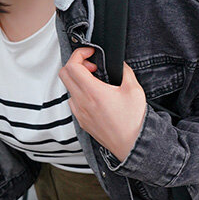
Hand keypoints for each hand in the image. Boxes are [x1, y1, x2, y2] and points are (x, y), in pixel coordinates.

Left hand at [58, 47, 146, 162]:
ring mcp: (79, 113)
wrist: (132, 146)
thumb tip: (119, 64)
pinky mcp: (81, 121)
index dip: (79, 54)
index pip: (72, 66)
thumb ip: (124, 71)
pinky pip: (73, 102)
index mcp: (93, 93)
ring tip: (96, 81)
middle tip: (93, 66)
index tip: (91, 53)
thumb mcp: (134, 89)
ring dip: (78, 80)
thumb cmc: (133, 122)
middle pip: (64, 74)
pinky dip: (80, 93)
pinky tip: (95, 96)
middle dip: (76, 64)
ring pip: (68, 88)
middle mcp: (82, 103)